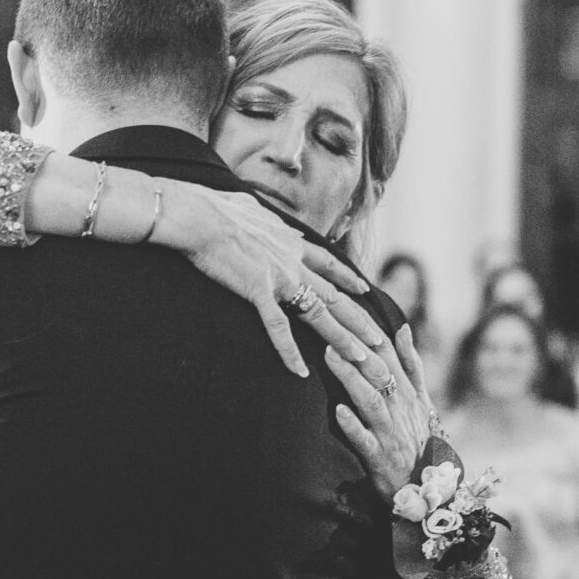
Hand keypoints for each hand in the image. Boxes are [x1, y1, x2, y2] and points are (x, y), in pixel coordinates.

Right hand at [159, 183, 382, 376]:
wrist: (198, 215)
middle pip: (335, 296)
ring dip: (343, 340)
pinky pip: (279, 328)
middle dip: (360, 321)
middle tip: (380, 341)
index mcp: (290, 241)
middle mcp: (293, 261)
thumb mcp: (247, 207)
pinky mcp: (259, 291)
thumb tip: (252, 210)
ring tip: (362, 360)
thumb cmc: (213, 207)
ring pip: (320, 315)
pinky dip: (290, 352)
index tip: (365, 290)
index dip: (348, 278)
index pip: (328, 263)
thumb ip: (258, 217)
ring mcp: (279, 278)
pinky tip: (300, 371)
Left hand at [327, 324, 436, 501]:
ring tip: (330, 357)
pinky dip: (353, 425)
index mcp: (407, 390)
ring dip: (351, 378)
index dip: (368, 329)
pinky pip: (365, 440)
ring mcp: (389, 431)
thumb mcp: (420, 398)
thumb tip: (402, 327)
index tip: (346, 307)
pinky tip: (337, 411)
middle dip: (356, 346)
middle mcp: (399, 407)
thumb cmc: (415, 437)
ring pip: (370, 400)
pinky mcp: (379, 457)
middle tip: (331, 324)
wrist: (424, 486)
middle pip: (378, 371)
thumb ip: (411, 363)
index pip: (387, 352)